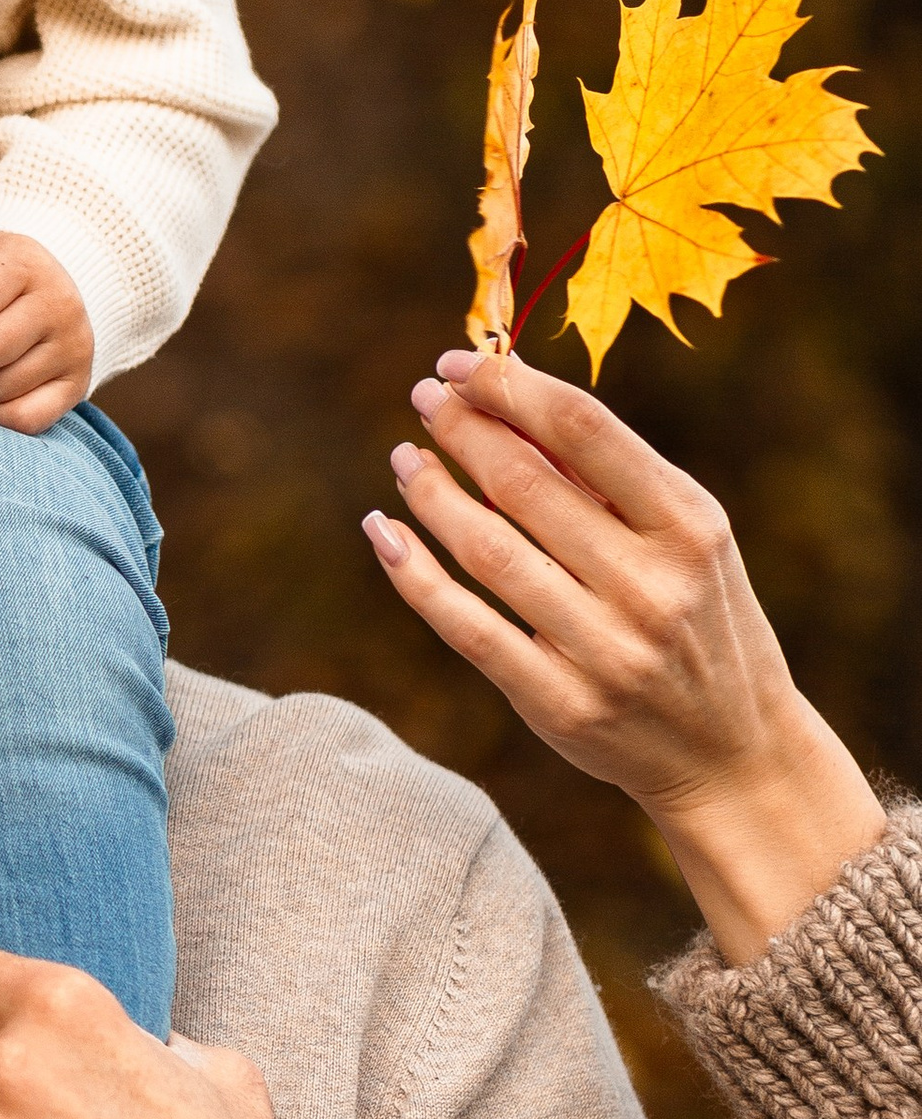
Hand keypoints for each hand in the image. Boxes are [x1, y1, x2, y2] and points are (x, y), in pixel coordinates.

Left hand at [363, 346, 885, 964]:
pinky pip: (466, 626)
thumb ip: (609, 475)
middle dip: (463, 428)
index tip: (460, 362)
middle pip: (525, 484)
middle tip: (425, 398)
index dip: (509, 386)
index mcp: (691, 529)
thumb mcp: (689, 541)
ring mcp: (605, 651)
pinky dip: (413, 574)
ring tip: (406, 457)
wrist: (734, 756)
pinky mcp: (559, 703)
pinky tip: (383, 531)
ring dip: (430, 493)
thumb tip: (510, 386)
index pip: (584, 430)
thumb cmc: (701, 619)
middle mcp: (651, 588)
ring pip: (486, 550)